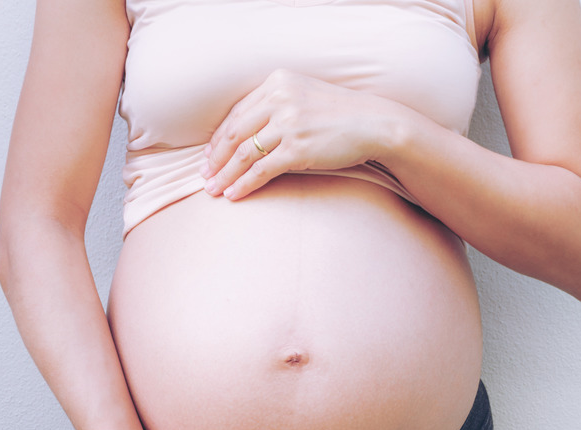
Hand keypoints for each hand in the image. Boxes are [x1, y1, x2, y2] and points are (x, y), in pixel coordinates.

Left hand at [200, 68, 403, 200]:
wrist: (375, 124)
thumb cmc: (342, 114)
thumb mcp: (306, 96)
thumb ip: (278, 104)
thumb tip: (248, 132)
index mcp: (278, 83)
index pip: (237, 112)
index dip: (219, 137)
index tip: (210, 155)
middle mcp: (280, 100)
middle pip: (235, 133)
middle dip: (216, 159)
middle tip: (205, 176)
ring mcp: (288, 124)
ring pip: (244, 153)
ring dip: (226, 175)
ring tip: (215, 190)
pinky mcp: (298, 149)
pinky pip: (261, 170)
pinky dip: (244, 184)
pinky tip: (235, 194)